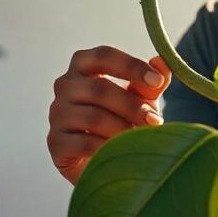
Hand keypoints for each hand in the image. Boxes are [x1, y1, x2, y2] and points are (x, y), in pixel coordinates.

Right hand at [47, 47, 171, 183]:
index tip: (158, 82)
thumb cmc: (122, 119)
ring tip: (140, 138)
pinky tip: (121, 152)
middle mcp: (65, 85)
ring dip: (123, 129)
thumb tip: (161, 63)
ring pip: (93, 117)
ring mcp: (57, 113)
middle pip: (99, 89)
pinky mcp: (55, 142)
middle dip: (132, 106)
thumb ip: (150, 83)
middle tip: (155, 120)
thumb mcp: (141, 99)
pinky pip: (85, 143)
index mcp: (83, 66)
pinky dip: (108, 148)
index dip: (132, 66)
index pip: (103, 56)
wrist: (104, 160)